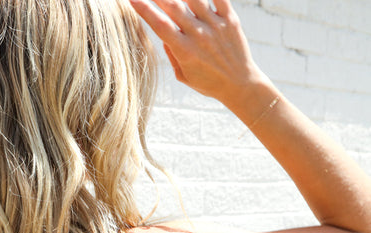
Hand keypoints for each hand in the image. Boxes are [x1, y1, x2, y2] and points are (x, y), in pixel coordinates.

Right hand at [129, 0, 264, 106]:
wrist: (240, 85)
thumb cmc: (209, 83)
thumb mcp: (184, 76)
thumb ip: (172, 55)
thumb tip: (163, 35)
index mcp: (185, 51)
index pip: (160, 26)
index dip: (145, 10)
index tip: (133, 0)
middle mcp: (199, 35)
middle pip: (174, 6)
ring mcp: (215, 25)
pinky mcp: (230, 19)